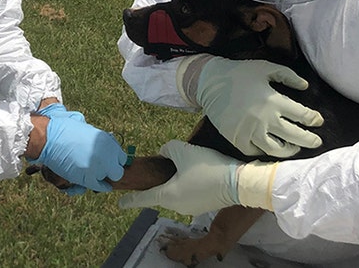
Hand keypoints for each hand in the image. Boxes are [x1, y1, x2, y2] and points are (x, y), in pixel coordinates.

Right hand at [34, 104, 126, 193]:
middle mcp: (106, 155)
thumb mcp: (88, 129)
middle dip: (111, 170)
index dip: (114, 160)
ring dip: (101, 177)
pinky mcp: (88, 178)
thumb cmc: (65, 130)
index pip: (122, 157)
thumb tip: (107, 143)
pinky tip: (100, 186)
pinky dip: (100, 187)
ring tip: (94, 173)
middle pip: (118, 171)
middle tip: (103, 169)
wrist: (50, 138)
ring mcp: (98, 168)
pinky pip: (98, 187)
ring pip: (108, 179)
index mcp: (107, 141)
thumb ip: (100, 139)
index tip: (109, 161)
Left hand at [118, 140, 241, 215]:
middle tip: (158, 169)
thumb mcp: (182, 151)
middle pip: (161, 193)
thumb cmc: (206, 167)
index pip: (143, 198)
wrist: (239, 182)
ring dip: (175, 182)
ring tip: (183, 167)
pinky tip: (195, 173)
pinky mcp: (203, 206)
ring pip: (176, 193)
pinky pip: (188, 195)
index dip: (130, 200)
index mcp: (167, 196)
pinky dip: (186, 186)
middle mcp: (177, 206)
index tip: (119, 203)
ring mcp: (190, 208)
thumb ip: (167, 149)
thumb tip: (164, 153)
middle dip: (158, 182)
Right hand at [184, 56, 322, 157]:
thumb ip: (288, 76)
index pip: (303, 116)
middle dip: (310, 140)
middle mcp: (265, 119)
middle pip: (295, 136)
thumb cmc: (240, 73)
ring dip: (290, 150)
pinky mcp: (237, 139)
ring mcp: (250, 132)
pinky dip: (265, 151)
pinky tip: (271, 147)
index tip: (318, 120)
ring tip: (295, 148)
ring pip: (277, 149)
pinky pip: (255, 151)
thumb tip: (305, 87)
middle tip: (317, 141)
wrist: (210, 82)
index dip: (314, 119)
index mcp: (274, 101)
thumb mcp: (266, 68)